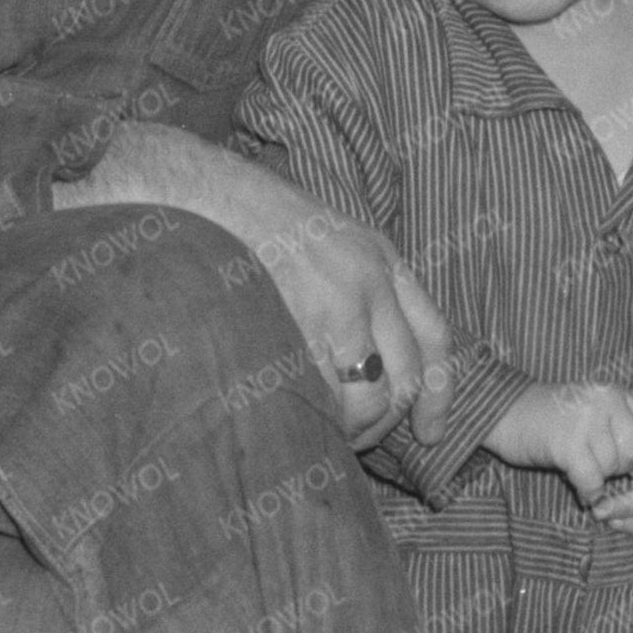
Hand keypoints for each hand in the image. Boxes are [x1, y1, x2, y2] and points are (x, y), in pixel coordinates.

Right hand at [66, 122, 451, 440]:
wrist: (193, 191)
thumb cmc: (244, 220)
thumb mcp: (322, 236)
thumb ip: (353, 288)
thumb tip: (367, 365)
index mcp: (380, 256)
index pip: (435, 336)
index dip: (439, 395)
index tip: (429, 434)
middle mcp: (368, 279)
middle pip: (407, 377)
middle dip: (385, 423)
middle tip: (354, 440)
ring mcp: (334, 301)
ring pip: (369, 396)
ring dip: (349, 429)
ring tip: (317, 433)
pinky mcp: (295, 321)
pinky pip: (322, 395)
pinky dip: (313, 419)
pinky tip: (291, 419)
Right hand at [490, 376, 632, 497]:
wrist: (503, 412)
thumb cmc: (552, 417)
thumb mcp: (594, 408)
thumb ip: (623, 425)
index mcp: (616, 392)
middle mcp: (605, 401)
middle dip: (623, 469)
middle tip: (604, 470)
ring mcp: (586, 421)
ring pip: (612, 467)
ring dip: (600, 478)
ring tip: (584, 473)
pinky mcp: (566, 444)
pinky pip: (591, 480)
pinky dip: (589, 493)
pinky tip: (582, 493)